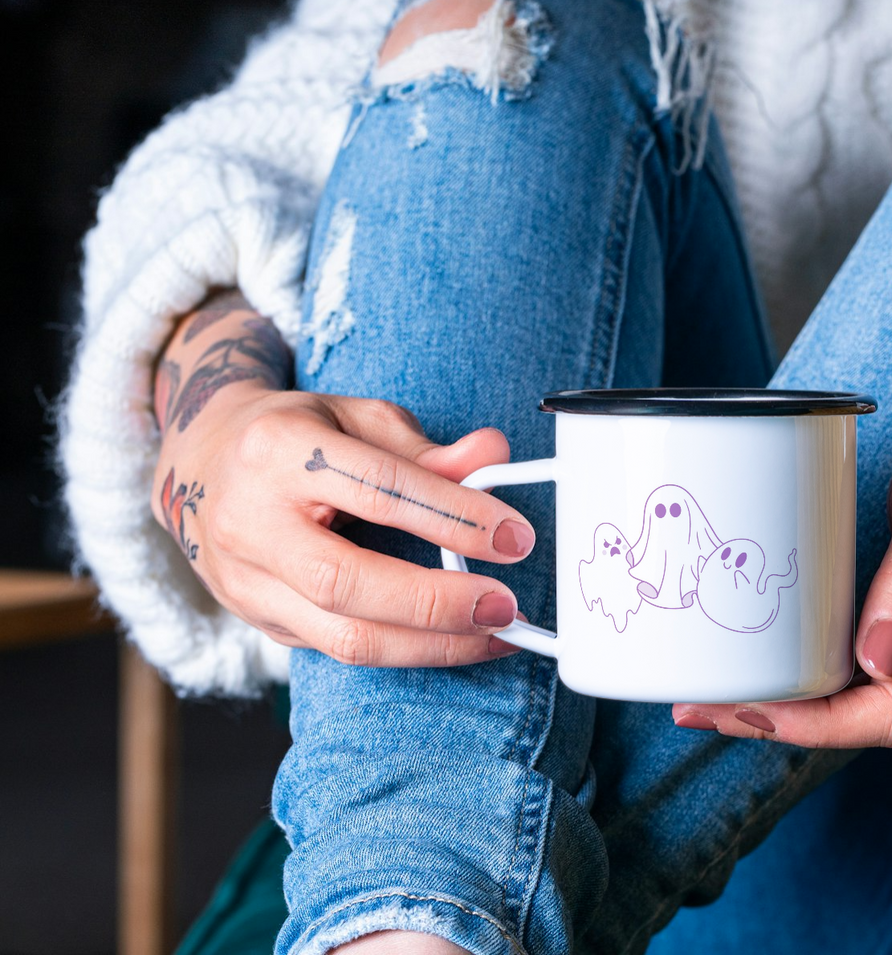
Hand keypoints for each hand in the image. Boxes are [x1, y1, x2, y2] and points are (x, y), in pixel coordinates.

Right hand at [151, 299, 536, 666]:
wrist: (199, 462)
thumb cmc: (295, 434)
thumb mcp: (356, 417)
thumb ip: (425, 446)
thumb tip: (493, 455)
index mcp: (279, 449)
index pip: (378, 490)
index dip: (453, 517)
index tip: (515, 537)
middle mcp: (251, 520)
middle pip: (347, 580)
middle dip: (436, 602)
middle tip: (505, 605)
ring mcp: (245, 579)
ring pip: (340, 636)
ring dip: (430, 645)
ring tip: (495, 635)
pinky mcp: (256, 619)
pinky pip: (337, 650)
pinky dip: (405, 652)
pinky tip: (454, 642)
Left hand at [674, 385, 891, 746]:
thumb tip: (878, 661)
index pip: (888, 712)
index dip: (804, 725)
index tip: (734, 711)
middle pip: (877, 724)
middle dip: (786, 723)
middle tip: (701, 704)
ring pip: (884, 713)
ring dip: (808, 712)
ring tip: (731, 691)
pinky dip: (839, 691)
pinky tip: (792, 674)